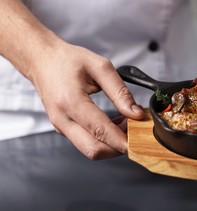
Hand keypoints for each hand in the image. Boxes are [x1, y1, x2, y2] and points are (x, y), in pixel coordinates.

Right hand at [30, 40, 144, 158]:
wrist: (42, 61)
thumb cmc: (68, 60)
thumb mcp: (100, 67)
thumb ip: (120, 92)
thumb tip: (135, 113)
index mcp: (70, 102)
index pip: (100, 131)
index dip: (122, 140)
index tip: (140, 140)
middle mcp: (62, 120)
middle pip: (94, 150)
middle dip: (119, 147)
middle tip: (135, 130)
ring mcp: (60, 127)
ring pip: (90, 149)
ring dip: (112, 143)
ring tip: (126, 122)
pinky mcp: (63, 129)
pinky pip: (86, 142)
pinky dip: (103, 139)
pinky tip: (114, 123)